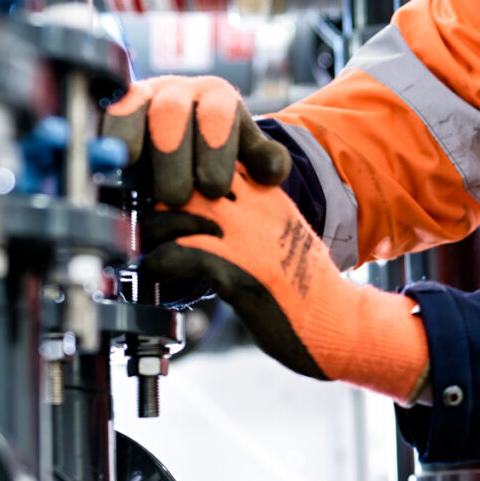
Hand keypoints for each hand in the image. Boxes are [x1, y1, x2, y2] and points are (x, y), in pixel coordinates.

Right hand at [103, 76, 291, 206]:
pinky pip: (103, 116)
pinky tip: (103, 163)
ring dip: (131, 140)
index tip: (215, 188)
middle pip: (172, 112)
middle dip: (174, 155)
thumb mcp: (245, 155)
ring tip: (132, 172)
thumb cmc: (216, 156)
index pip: (218, 114)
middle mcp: (178, 91)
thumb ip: (263, 161)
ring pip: (133, 108)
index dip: (216, 151)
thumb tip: (273, 172)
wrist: (183, 145)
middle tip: (177, 196)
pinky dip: (103, 137)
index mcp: (217, 98)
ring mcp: (141, 97)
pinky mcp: (111, 111)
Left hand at [140, 174, 428, 401]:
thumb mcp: (277, 230)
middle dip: (154, 200)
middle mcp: (254, 204)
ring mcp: (245, 236)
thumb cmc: (302, 284)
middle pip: (181, 177)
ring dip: (151, 233)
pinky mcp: (236, 271)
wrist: (337, 323)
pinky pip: (176, 254)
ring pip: (172, 211)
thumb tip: (197, 209)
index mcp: (263, 190)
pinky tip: (157, 274)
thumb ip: (244, 211)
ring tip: (147, 250)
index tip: (157, 195)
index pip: (204, 158)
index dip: (173, 173)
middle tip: (142, 224)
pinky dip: (157, 265)